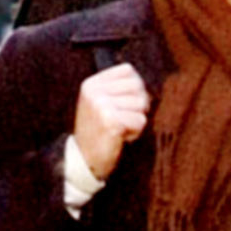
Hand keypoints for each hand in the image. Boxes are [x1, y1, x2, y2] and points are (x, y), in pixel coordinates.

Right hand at [72, 62, 151, 179]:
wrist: (84, 160)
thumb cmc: (98, 132)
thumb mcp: (100, 103)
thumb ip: (118, 89)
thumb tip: (145, 85)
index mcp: (92, 84)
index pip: (128, 70)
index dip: (135, 88)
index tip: (125, 105)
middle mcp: (95, 91)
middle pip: (137, 86)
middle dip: (138, 105)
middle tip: (124, 119)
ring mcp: (101, 105)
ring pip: (141, 104)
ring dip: (136, 120)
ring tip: (120, 129)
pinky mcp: (111, 121)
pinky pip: (140, 121)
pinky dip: (135, 132)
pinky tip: (121, 137)